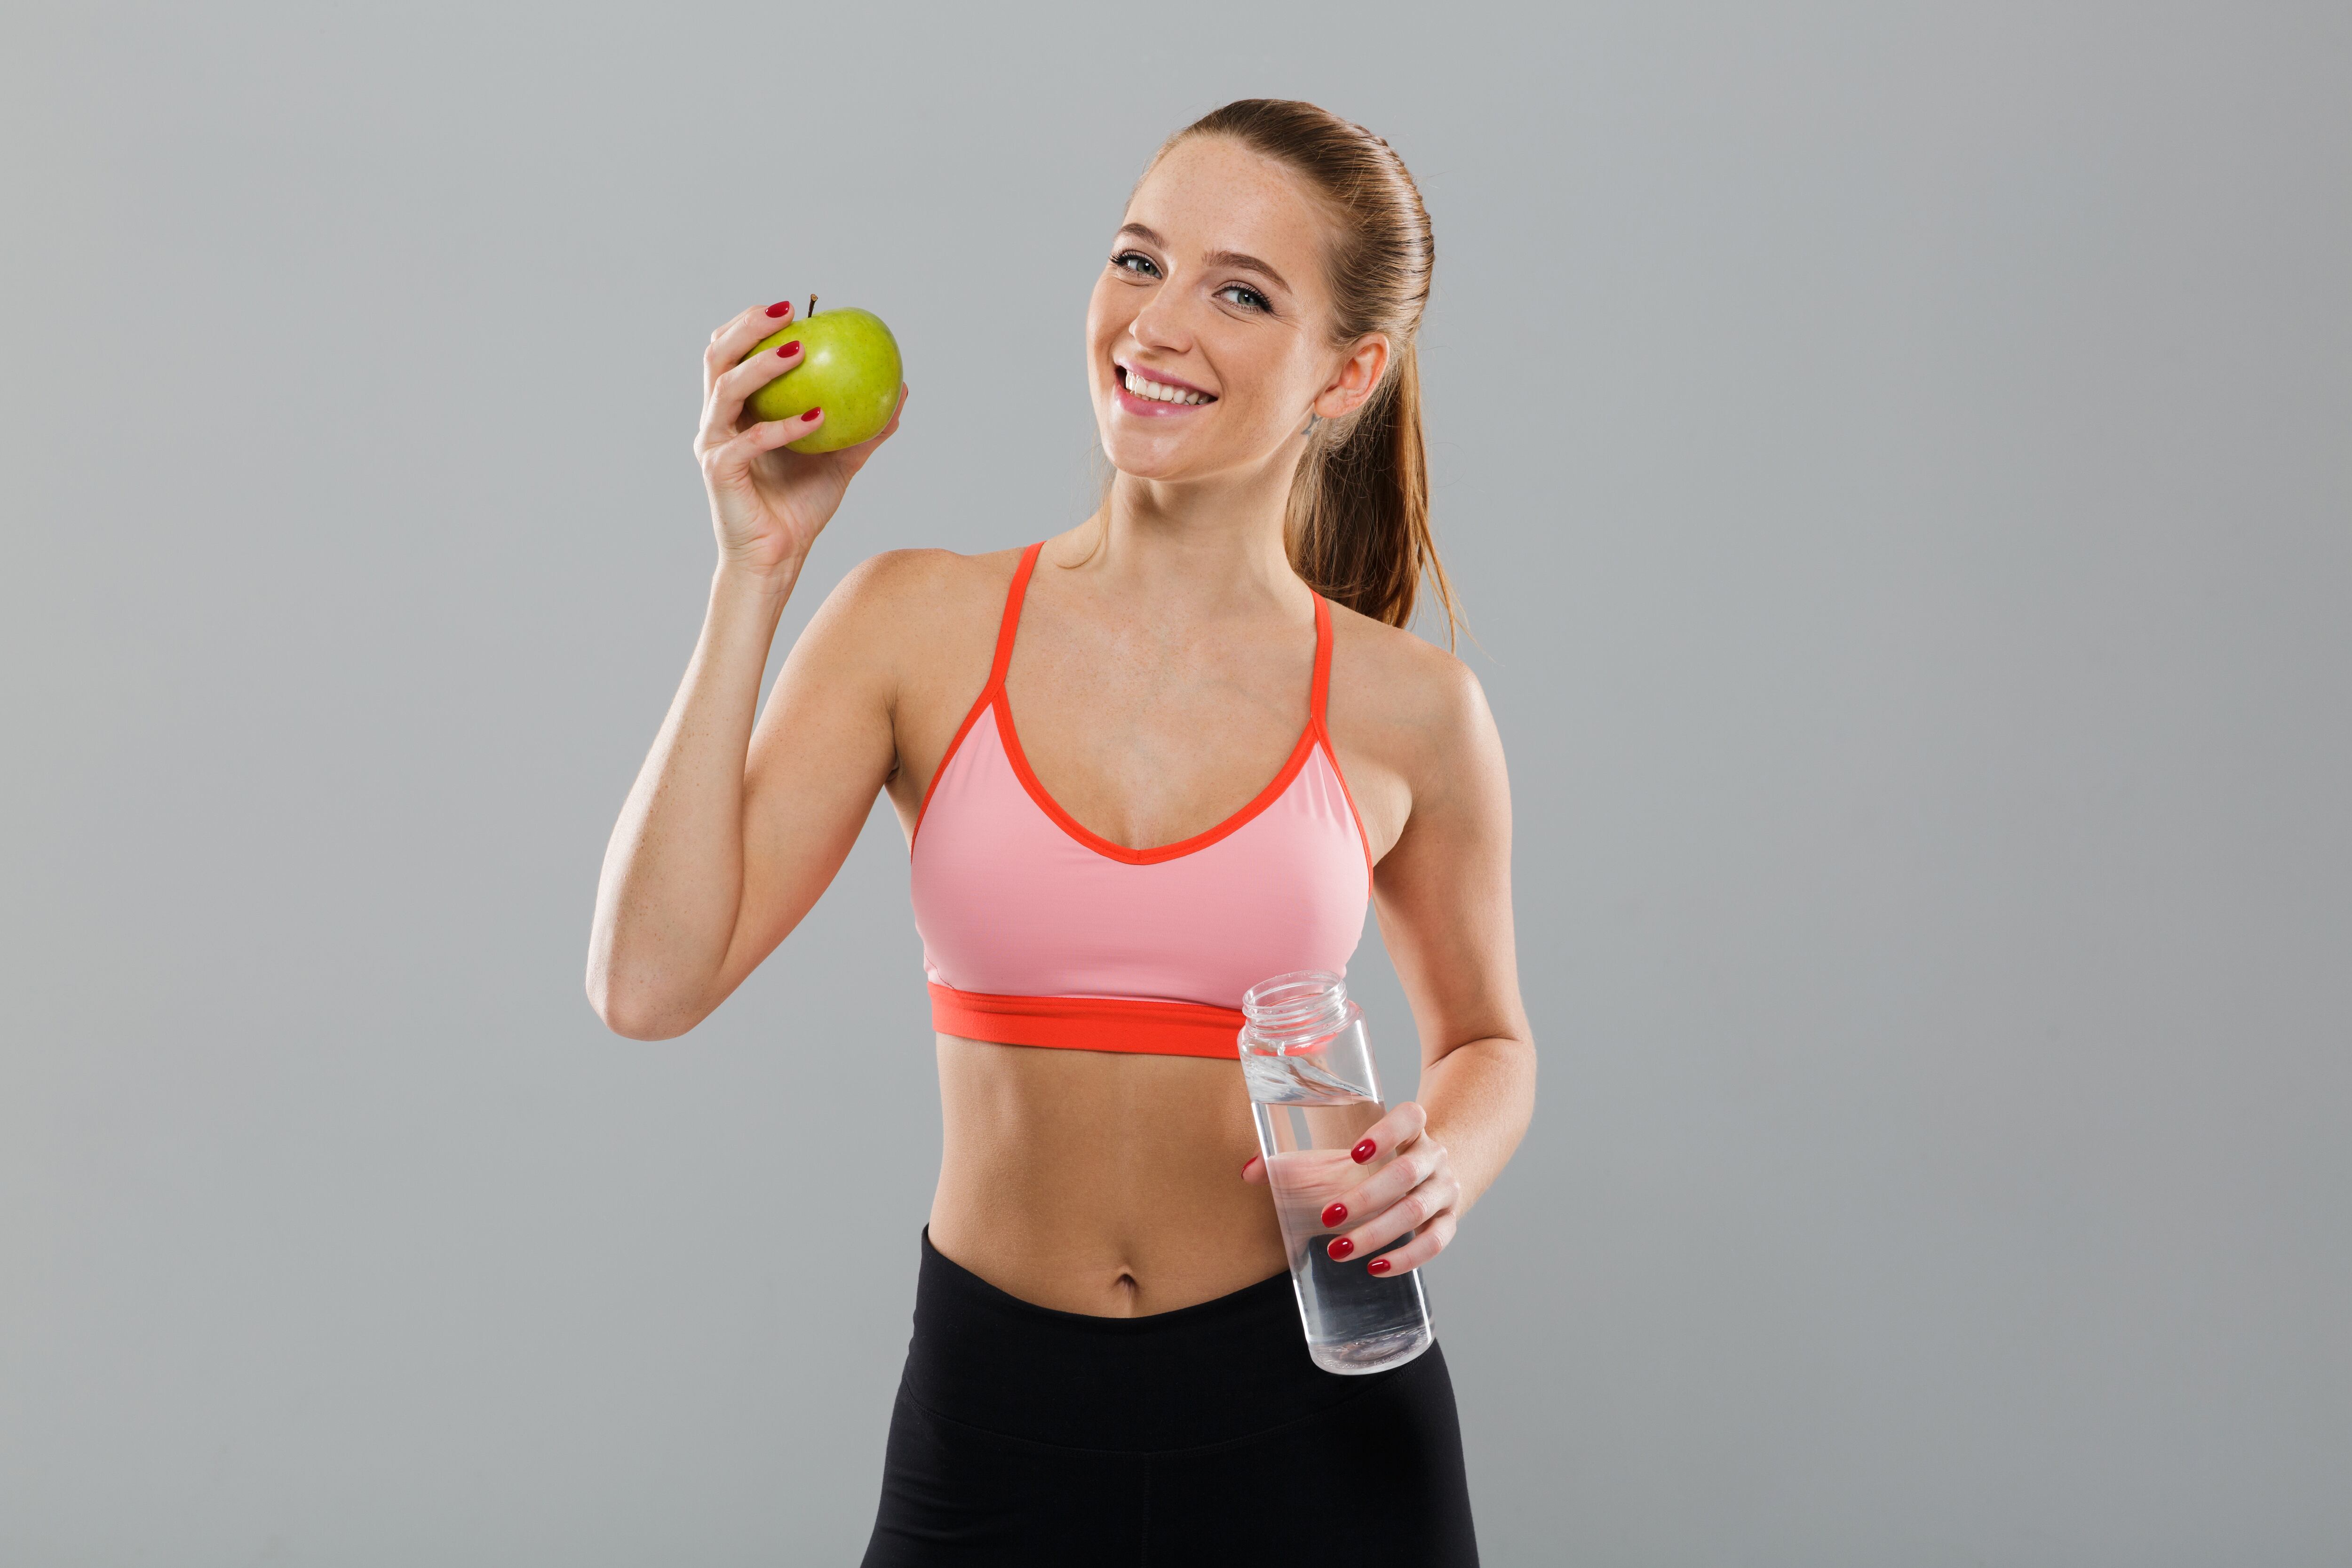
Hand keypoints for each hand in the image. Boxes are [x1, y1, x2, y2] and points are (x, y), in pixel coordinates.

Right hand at [694, 299, 907, 581]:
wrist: (779, 558)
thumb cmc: (801, 508)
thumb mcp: (842, 461)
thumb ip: (865, 427)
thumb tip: (901, 392)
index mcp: (738, 412)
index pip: (733, 354)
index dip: (752, 324)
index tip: (793, 306)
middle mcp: (718, 421)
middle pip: (718, 357)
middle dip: (748, 326)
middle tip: (788, 310)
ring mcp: (714, 444)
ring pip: (727, 389)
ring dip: (764, 365)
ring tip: (801, 349)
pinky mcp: (719, 471)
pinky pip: (752, 440)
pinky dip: (785, 426)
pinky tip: (819, 417)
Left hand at [1241, 1101, 1460, 1276]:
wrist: (1432, 1171)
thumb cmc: (1377, 1161)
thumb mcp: (1349, 1152)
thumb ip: (1298, 1160)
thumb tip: (1249, 1171)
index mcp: (1411, 1127)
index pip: (1410, 1117)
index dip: (1387, 1131)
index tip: (1355, 1152)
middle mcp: (1433, 1155)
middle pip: (1408, 1172)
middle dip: (1367, 1197)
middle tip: (1327, 1217)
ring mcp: (1445, 1188)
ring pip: (1418, 1210)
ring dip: (1377, 1233)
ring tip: (1338, 1250)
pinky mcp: (1449, 1220)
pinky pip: (1436, 1241)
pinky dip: (1408, 1257)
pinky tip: (1376, 1268)